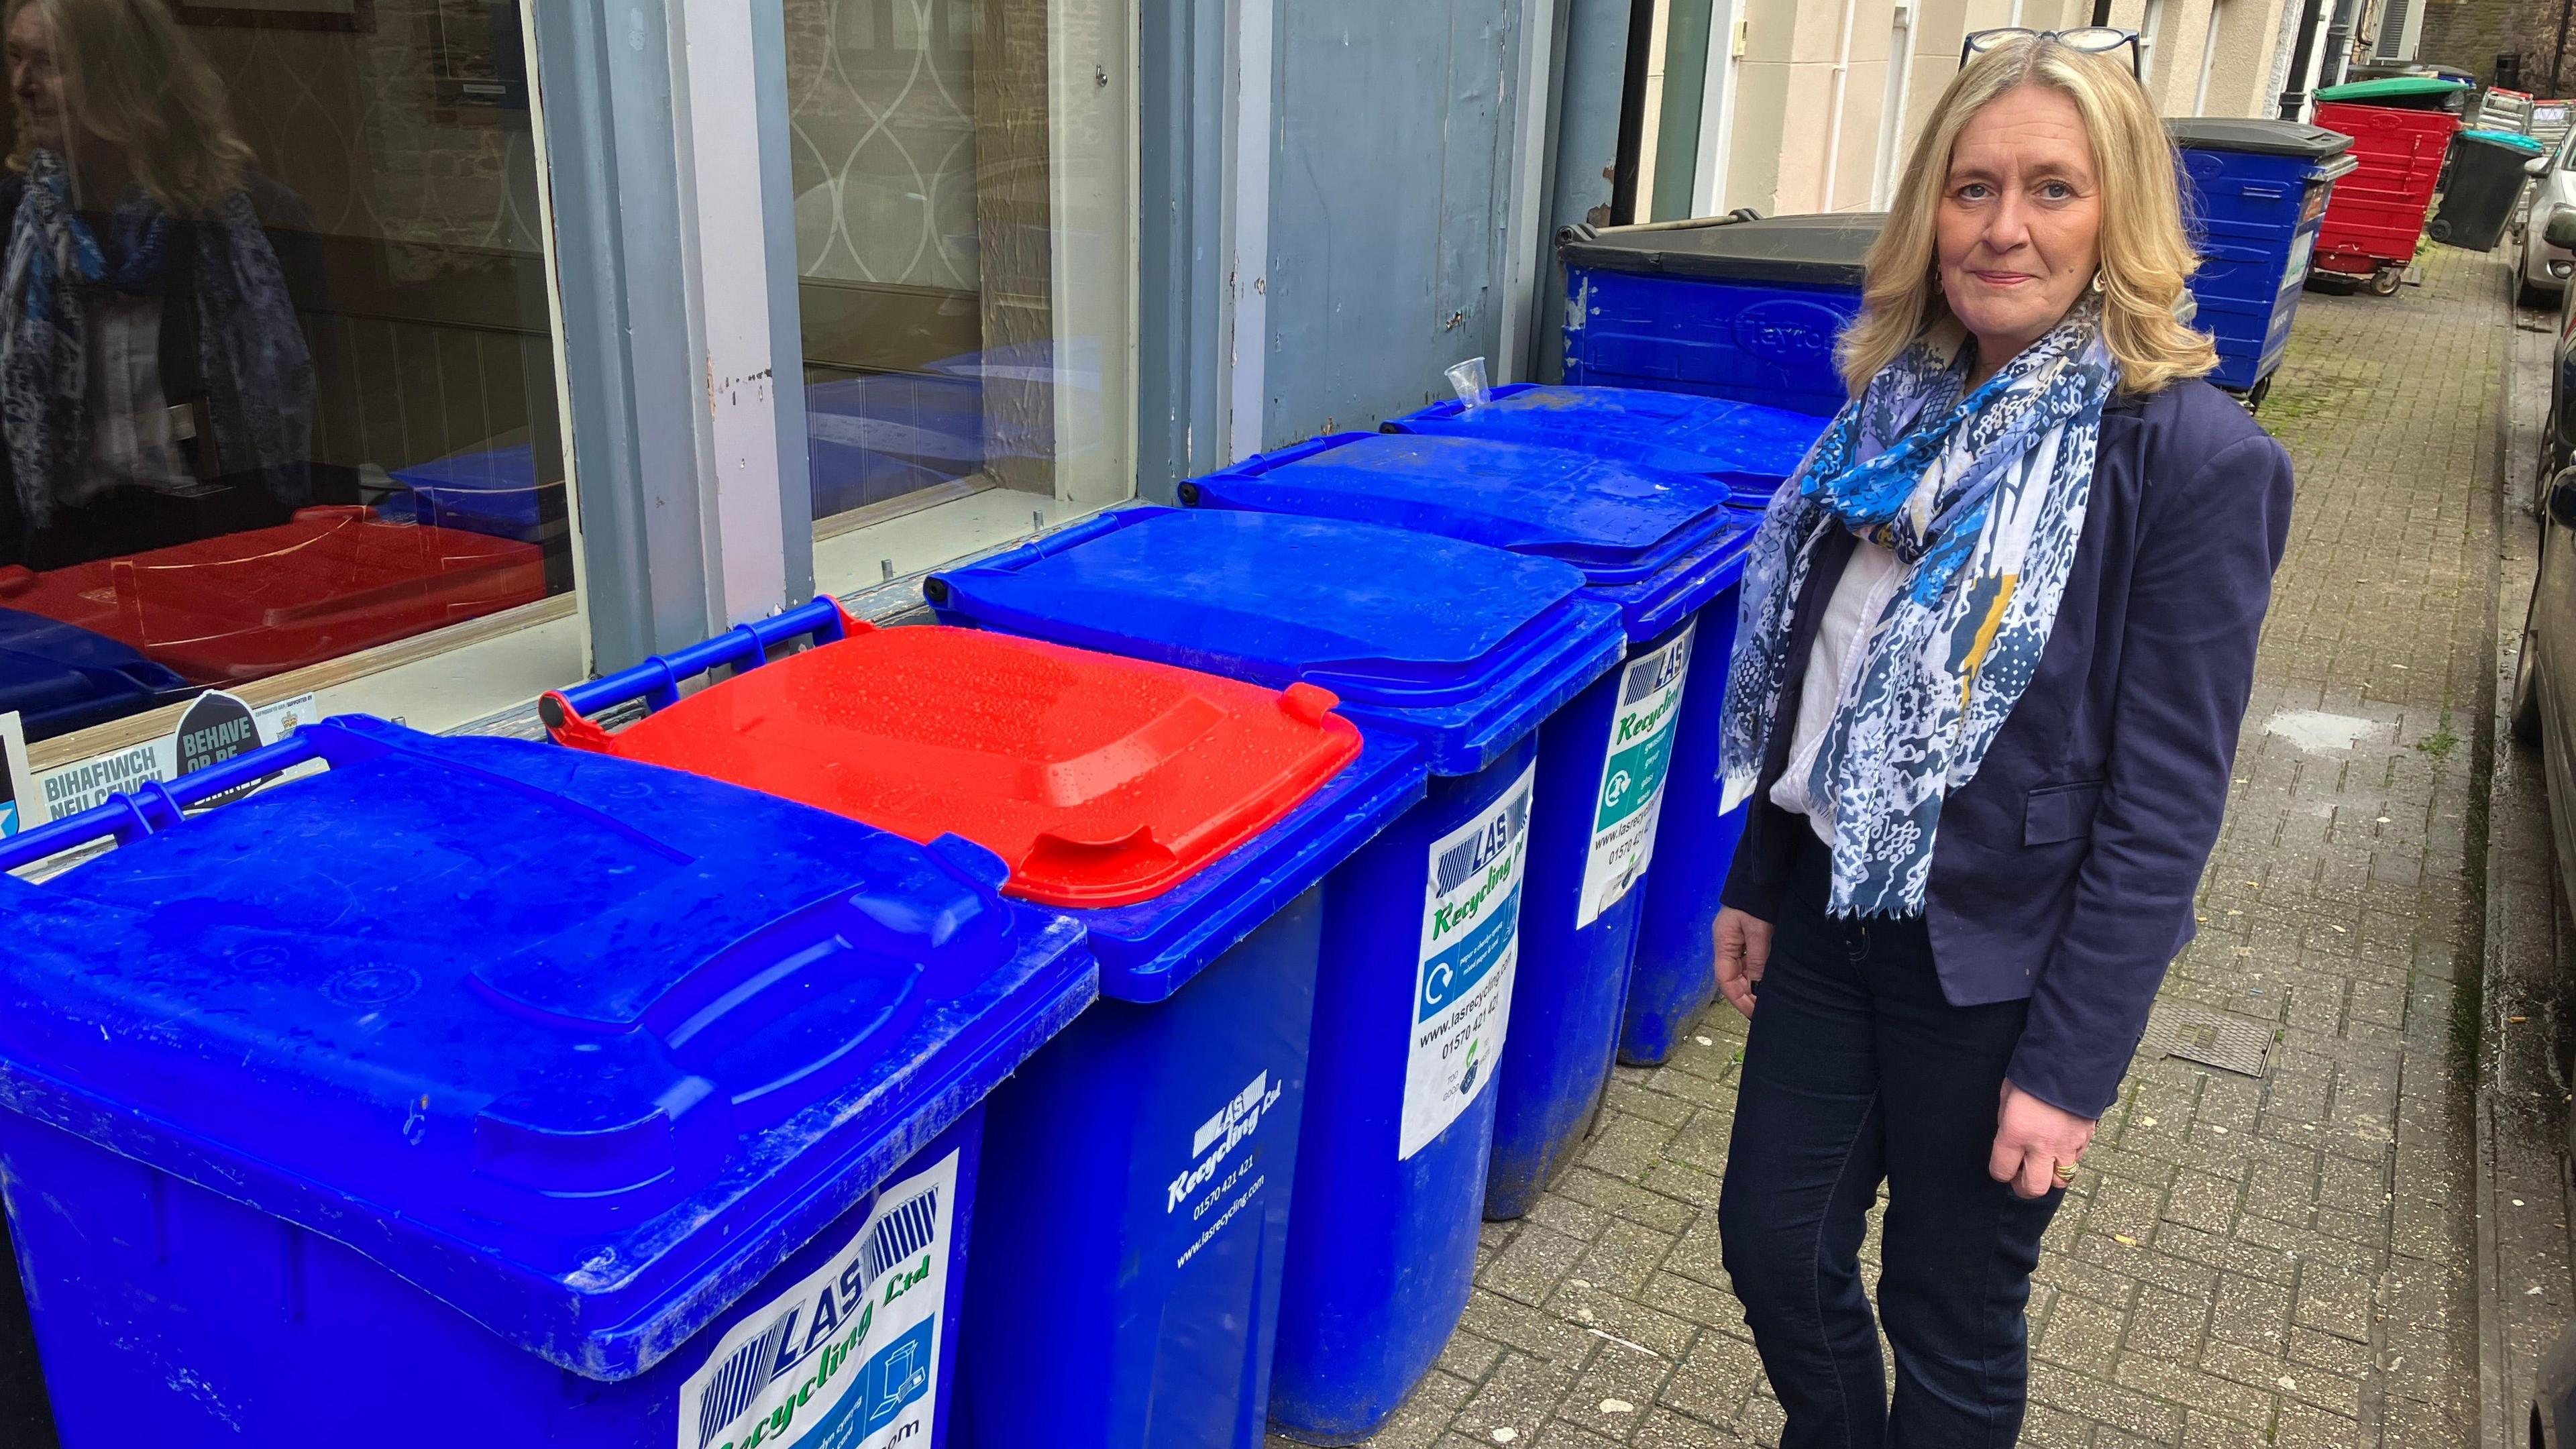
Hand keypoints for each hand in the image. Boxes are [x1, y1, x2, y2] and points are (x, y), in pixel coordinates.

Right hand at [1714, 907, 1772, 1017]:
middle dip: (1747, 996)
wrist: (1766, 873)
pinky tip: (1770, 982)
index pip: (1725, 979)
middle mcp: (1729, 943)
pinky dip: (1760, 974)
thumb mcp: (1758, 930)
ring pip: (1744, 971)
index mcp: (1724, 942)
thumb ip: (1757, 958)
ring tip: (1768, 1001)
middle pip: (1734, 977)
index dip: (1738, 999)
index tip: (1754, 1014)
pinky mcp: (1753, 935)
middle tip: (1764, 1012)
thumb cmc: (1758, 900)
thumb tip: (1756, 987)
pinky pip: (1753, 961)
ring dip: (1754, 987)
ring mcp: (1740, 939)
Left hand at [1989, 1080, 2095, 1198]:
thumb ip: (2006, 1123)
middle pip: (2034, 1188)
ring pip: (2059, 1181)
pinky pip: (2077, 1161)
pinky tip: (2060, 1148)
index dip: (1999, 1172)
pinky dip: (2068, 1160)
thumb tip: (2008, 1140)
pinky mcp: (2085, 1139)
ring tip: (2042, 1165)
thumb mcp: (2007, 1096)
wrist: (2071, 1060)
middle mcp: (2041, 1145)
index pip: (2002, 1171)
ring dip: (2049, 1176)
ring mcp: (2066, 1144)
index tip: (2001, 1167)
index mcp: (2015, 1133)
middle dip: (2024, 1187)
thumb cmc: (2032, 1074)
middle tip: (2020, 1178)